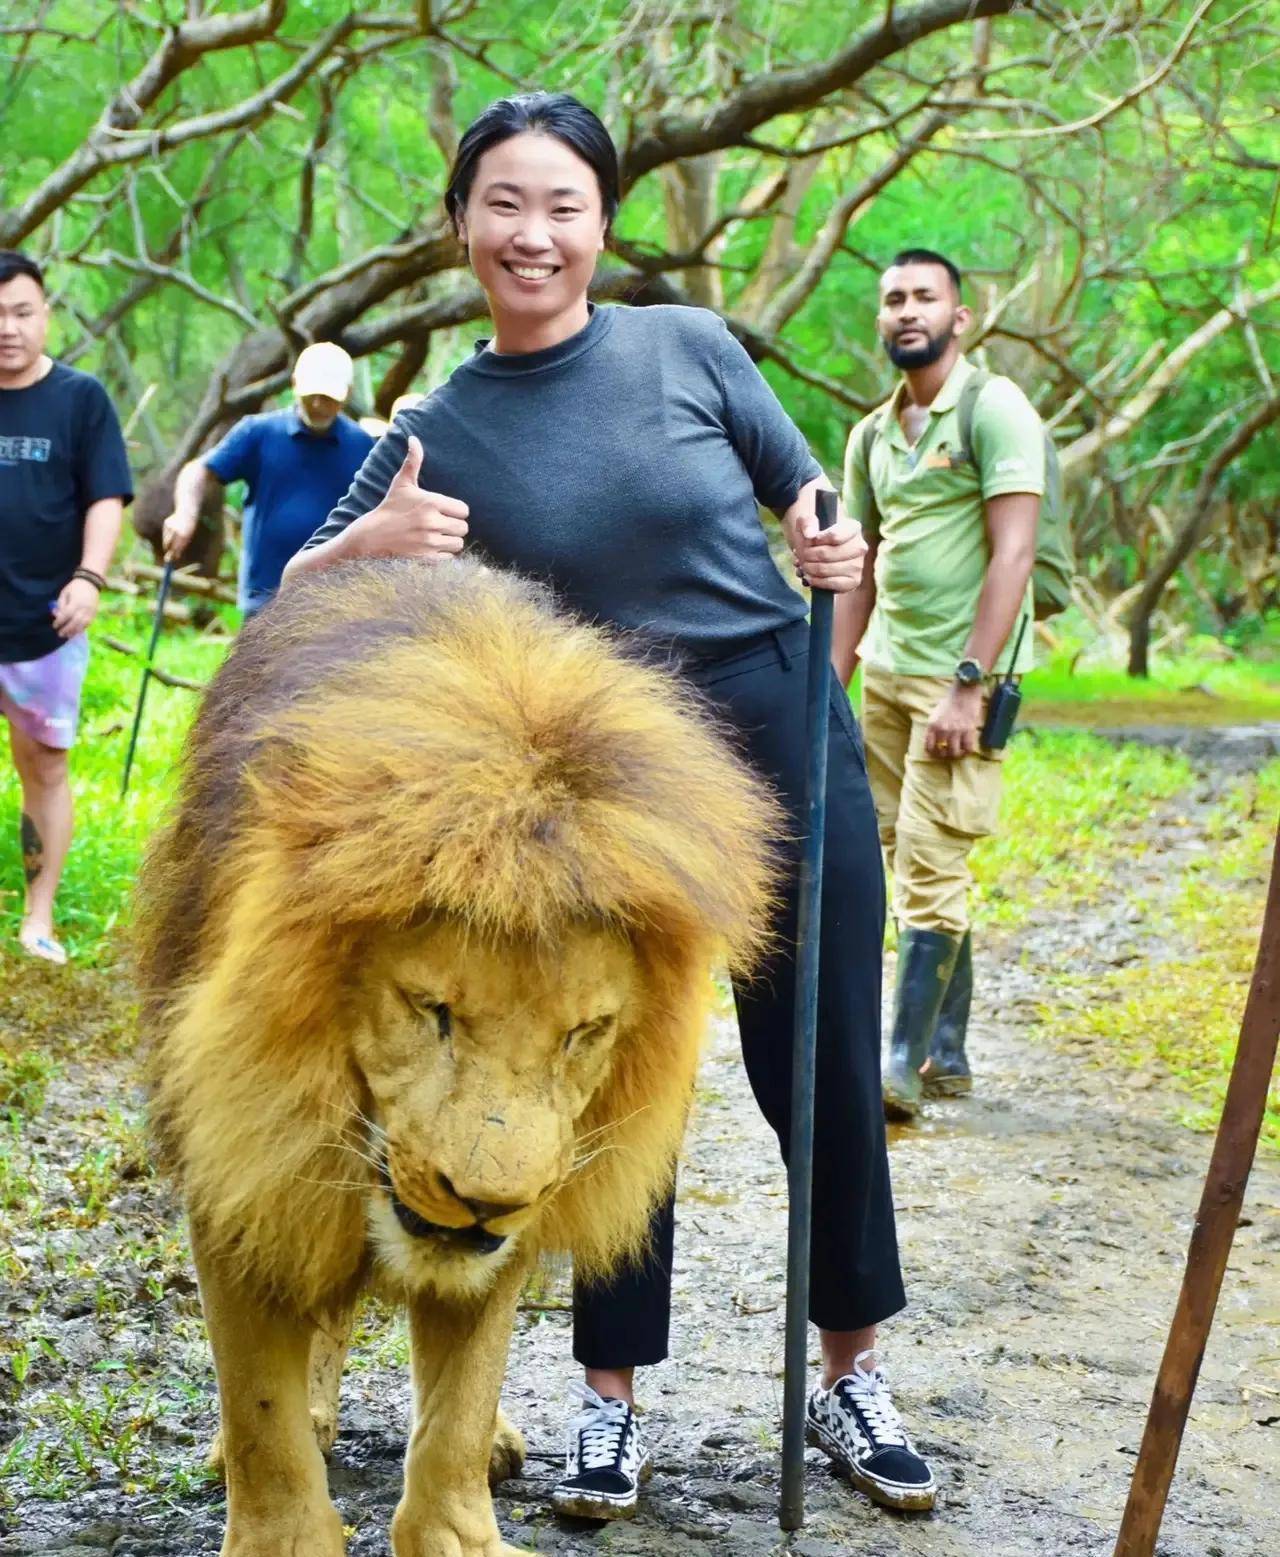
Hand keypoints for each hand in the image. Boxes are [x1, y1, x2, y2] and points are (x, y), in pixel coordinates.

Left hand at [52, 577, 99, 637]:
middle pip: (74, 622)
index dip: (59, 621)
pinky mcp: (94, 613)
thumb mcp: (64, 593)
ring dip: (74, 631)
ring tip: (68, 636)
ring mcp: (90, 612)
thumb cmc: (75, 587)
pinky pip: (88, 623)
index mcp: (75, 602)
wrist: (90, 582)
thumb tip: (58, 615)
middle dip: (66, 629)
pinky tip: (77, 631)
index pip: (66, 615)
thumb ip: (61, 604)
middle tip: (60, 634)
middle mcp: (83, 608)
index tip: (54, 626)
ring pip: (82, 625)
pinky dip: (82, 628)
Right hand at [162, 512, 195, 561]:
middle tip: (167, 558)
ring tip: (174, 541)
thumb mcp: (187, 538)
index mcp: (184, 535)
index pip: (177, 548)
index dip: (174, 554)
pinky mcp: (166, 523)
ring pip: (166, 540)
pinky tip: (172, 532)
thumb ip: (180, 547)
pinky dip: (167, 536)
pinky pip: (165, 534)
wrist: (187, 513)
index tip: (172, 560)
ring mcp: (170, 527)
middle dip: (168, 552)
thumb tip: (174, 558)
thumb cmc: (189, 529)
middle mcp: (176, 531)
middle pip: (169, 545)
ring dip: (168, 544)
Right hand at [348, 437, 468, 562]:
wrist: (371, 537)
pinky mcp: (426, 559)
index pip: (464, 510)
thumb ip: (413, 461)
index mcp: (431, 502)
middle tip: (441, 524)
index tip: (445, 511)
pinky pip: (449, 558)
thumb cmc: (390, 507)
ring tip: (437, 536)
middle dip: (454, 526)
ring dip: (450, 541)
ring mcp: (429, 543)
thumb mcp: (402, 483)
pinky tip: (431, 547)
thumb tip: (413, 439)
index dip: (456, 511)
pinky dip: (443, 554)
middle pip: (463, 528)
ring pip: (458, 544)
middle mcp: (432, 523)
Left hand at [793, 503, 865, 593]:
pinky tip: (809, 576)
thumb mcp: (807, 520)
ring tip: (803, 564)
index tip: (807, 540)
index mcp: (853, 528)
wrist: (821, 551)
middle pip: (826, 554)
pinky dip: (816, 581)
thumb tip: (810, 535)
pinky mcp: (854, 581)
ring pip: (826, 569)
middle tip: (800, 554)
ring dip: (809, 568)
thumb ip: (807, 522)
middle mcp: (860, 546)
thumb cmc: (815, 534)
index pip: (833, 536)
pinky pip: (832, 584)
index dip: (816, 540)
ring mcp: (858, 565)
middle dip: (807, 555)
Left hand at [924, 683, 983, 758]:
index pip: (929, 747)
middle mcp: (943, 730)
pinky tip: (966, 748)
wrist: (964, 692)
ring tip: (958, 752)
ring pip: (955, 752)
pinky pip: (968, 748)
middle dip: (945, 755)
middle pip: (942, 752)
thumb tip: (935, 741)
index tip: (937, 752)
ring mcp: (956, 731)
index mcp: (932, 726)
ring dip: (956, 755)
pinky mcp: (969, 730)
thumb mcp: (935, 714)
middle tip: (948, 753)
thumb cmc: (950, 701)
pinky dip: (967, 751)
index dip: (933, 753)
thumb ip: (934, 727)